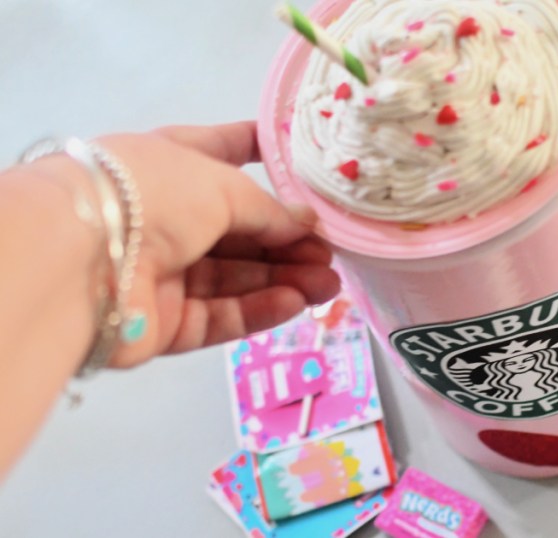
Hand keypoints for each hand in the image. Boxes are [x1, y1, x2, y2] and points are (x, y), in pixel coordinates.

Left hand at [98, 122, 339, 366]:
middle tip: (332, 252)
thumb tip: (307, 224)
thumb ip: (269, 209)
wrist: (78, 259)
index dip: (261, 153)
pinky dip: (260, 309)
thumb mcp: (221, 185)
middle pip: (240, 231)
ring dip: (286, 278)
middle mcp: (167, 217)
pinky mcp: (165, 322)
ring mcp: (165, 272)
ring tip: (330, 284)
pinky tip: (296, 303)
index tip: (304, 165)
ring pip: (236, 278)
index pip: (223, 152)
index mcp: (171, 165)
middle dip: (289, 240)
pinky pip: (220, 315)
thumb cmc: (151, 195)